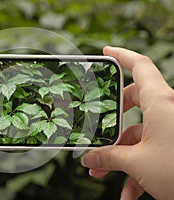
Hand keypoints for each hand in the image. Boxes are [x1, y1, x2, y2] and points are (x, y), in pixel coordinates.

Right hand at [81, 46, 173, 199]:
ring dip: (121, 154)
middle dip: (114, 118)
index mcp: (160, 103)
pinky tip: (129, 192)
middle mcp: (167, 110)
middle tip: (100, 125)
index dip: (122, 55)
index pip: (140, 66)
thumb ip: (109, 157)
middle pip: (135, 101)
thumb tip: (90, 160)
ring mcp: (171, 127)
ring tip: (104, 171)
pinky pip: (151, 151)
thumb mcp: (137, 163)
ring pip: (140, 133)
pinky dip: (137, 171)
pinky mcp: (173, 144)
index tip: (106, 52)